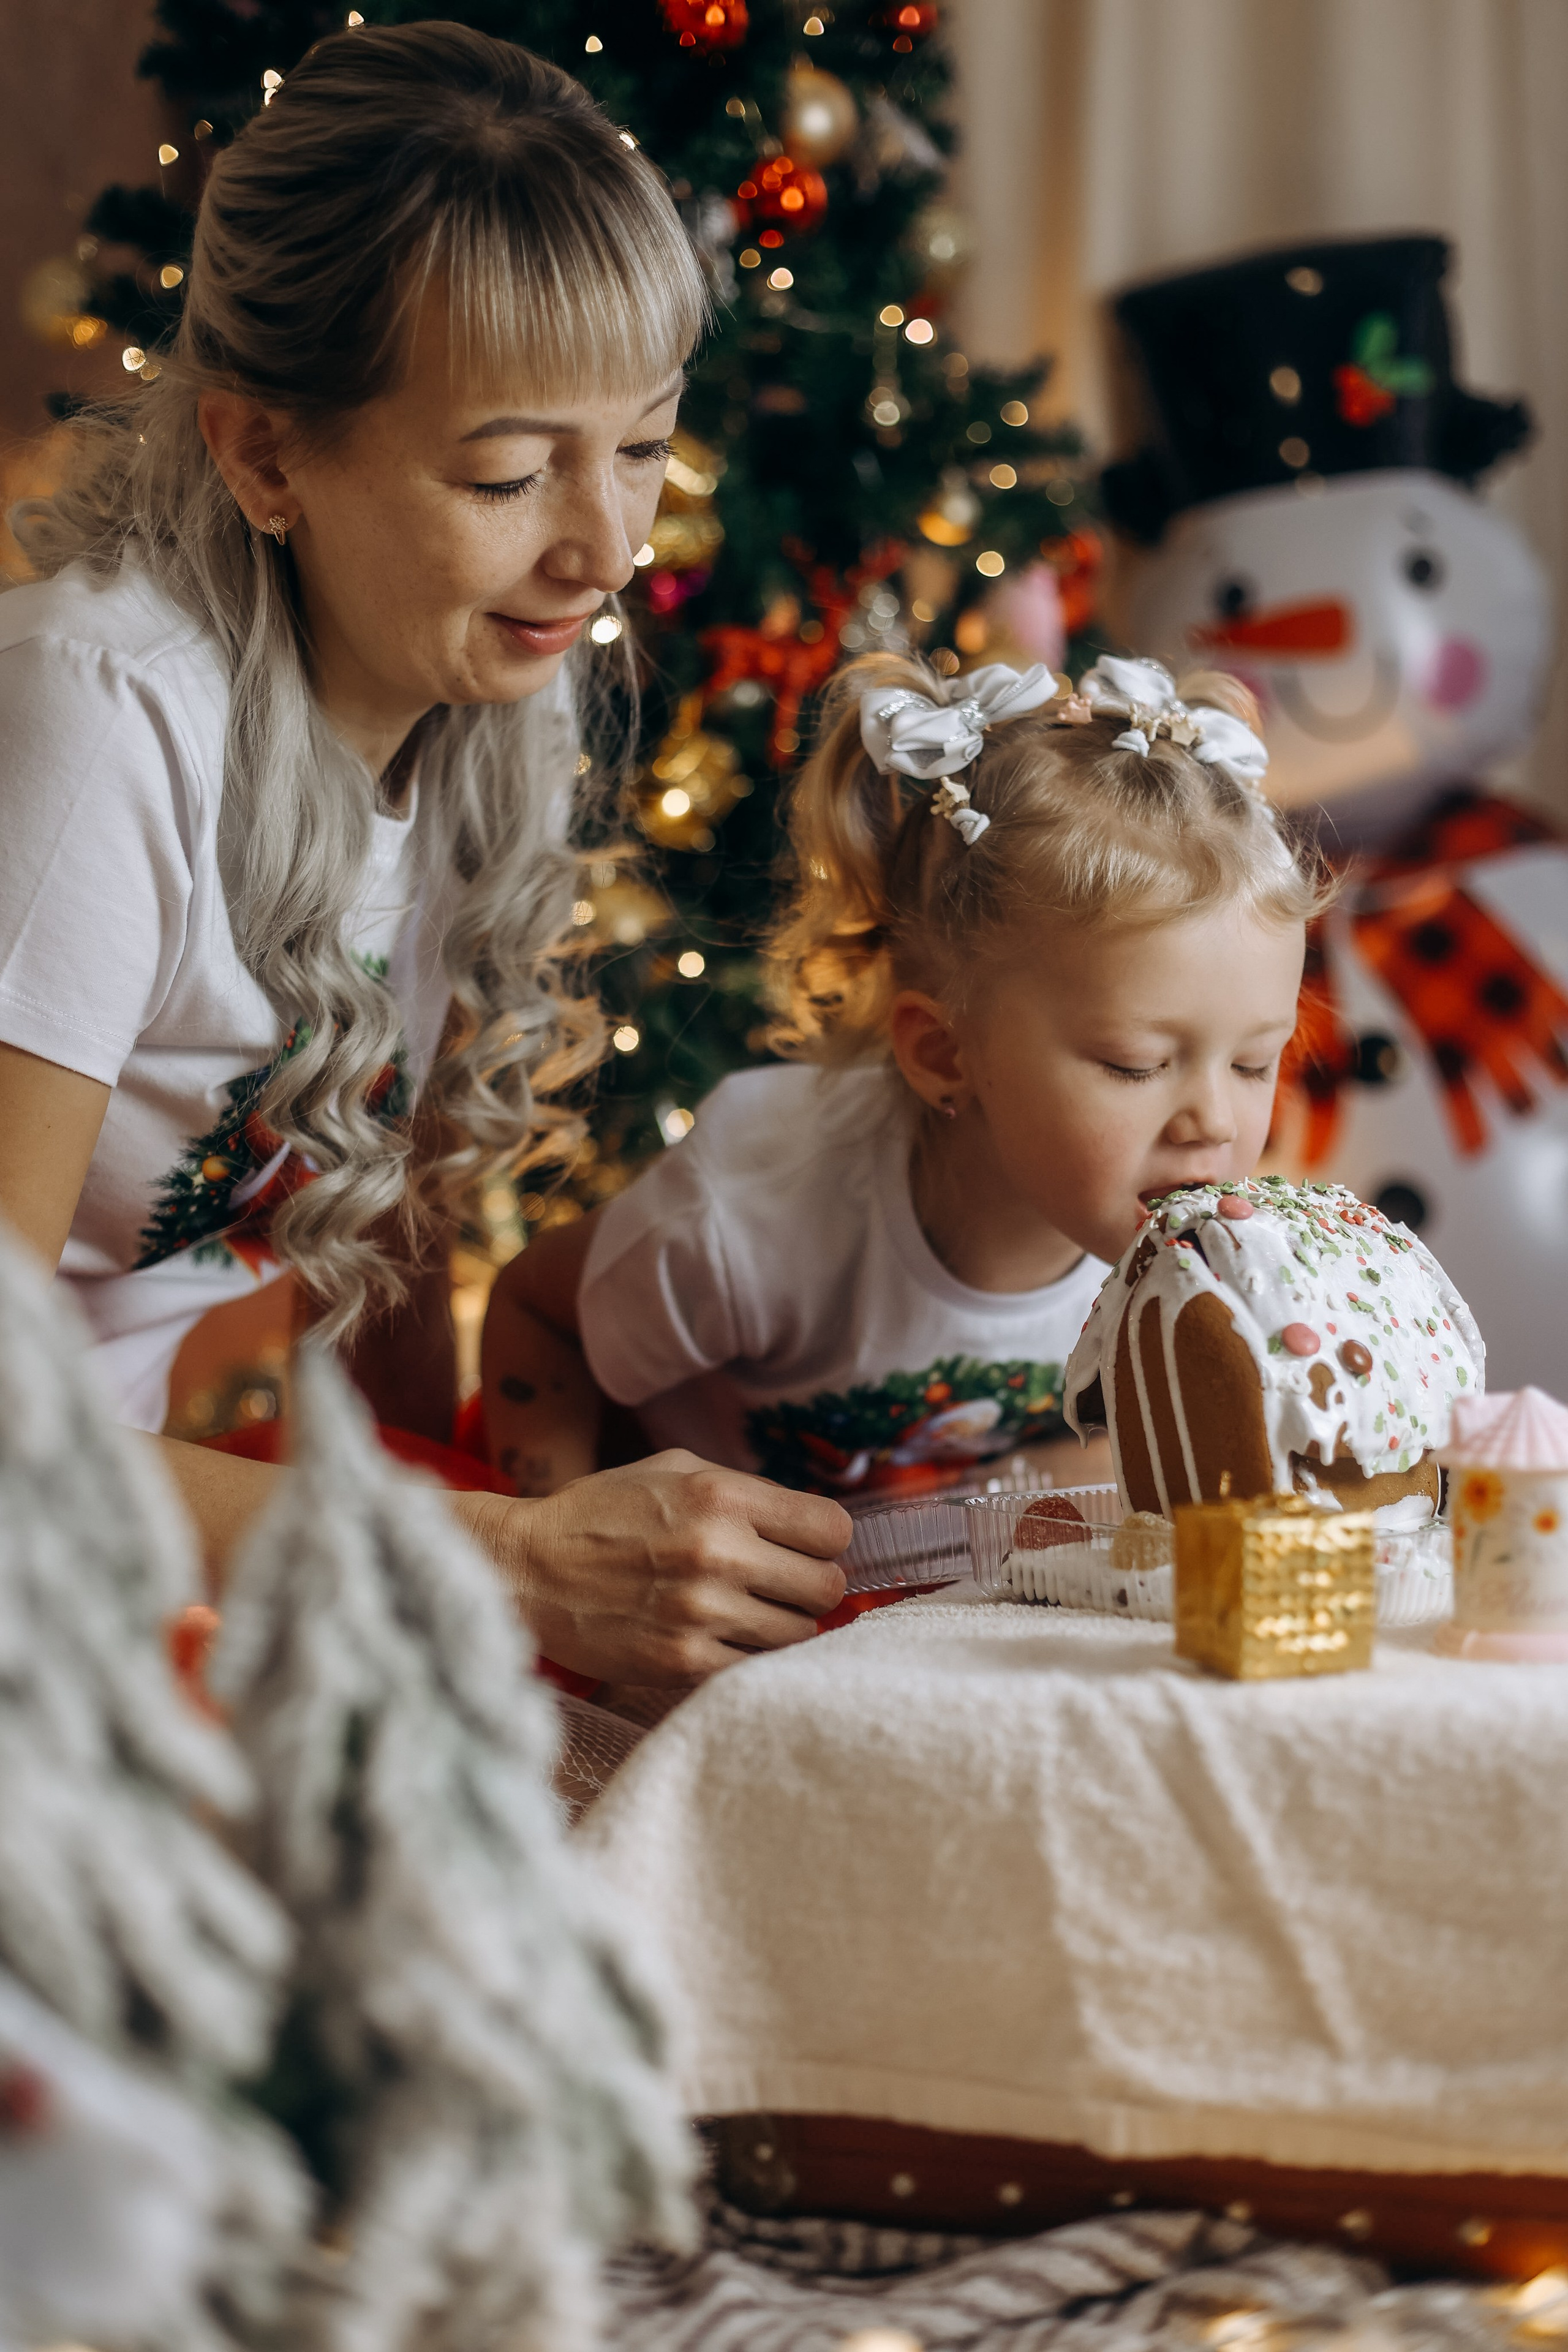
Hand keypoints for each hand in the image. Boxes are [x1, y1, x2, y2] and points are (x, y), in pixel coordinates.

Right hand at [468, 1450, 850, 1683]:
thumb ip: (745, 1490)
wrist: (526, 1570)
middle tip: (781, 1585)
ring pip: (799, 1634)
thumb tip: (808, 1523)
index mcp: (722, 1496)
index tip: (806, 1546)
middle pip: (827, 1587)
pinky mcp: (683, 1662)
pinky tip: (719, 1638)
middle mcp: (719, 1552)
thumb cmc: (600, 1513)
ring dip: (782, 1624)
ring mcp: (702, 1612)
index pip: (832, 1529)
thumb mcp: (672, 1469)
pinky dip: (746, 1656)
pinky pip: (755, 1667)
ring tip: (746, 1612)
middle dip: (811, 1586)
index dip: (825, 1540)